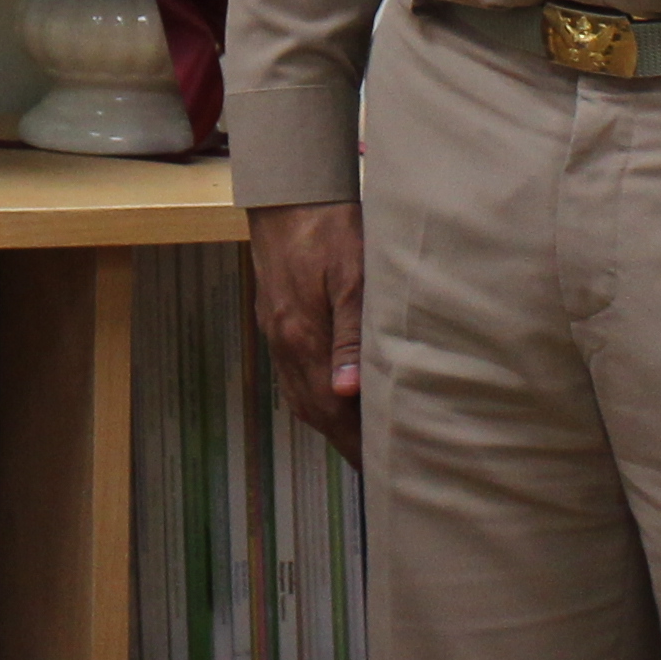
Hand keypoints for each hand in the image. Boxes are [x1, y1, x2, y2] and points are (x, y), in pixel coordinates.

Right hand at [247, 202, 366, 463]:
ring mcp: (276, 333)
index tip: (384, 467)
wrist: (288, 192)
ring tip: (361, 440)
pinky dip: (314, 396)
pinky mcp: (276, 319)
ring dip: (330, 423)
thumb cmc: (329, 227)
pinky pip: (294, 374)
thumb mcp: (352, 276)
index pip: (331, 409)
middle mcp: (285, 343)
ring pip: (301, 394)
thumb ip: (352, 335)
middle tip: (380, 465)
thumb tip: (349, 392)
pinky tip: (333, 396)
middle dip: (345, 441)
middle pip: (314, 410)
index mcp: (303, 338)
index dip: (356, 442)